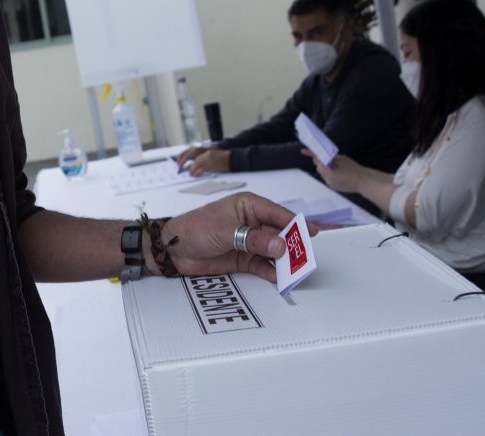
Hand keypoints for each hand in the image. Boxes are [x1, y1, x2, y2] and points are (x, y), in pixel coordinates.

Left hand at [159, 192, 295, 281]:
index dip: (296, 223)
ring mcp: (249, 242)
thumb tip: (281, 245)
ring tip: (297, 271)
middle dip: (293, 245)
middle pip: (280, 234)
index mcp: (248, 206)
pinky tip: (280, 278)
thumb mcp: (226, 231)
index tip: (312, 233)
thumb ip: (254, 239)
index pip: (278, 213)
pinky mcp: (244, 259)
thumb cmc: (195, 228)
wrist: (173, 249)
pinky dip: (272, 272)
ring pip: (274, 251)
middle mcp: (252, 222)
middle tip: (306, 257)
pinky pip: (264, 265)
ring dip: (285, 261)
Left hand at [176, 146, 229, 174]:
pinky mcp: (212, 163)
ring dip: (191, 169)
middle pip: (190, 155)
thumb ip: (203, 158)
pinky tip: (195, 175)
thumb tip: (194, 164)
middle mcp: (205, 152)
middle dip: (183, 161)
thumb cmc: (223, 158)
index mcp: (205, 149)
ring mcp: (208, 157)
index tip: (180, 161)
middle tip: (180, 168)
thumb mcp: (211, 155)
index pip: (190, 151)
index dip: (183, 156)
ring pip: (195, 163)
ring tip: (189, 173)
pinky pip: (201, 168)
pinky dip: (197, 172)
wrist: (233, 158)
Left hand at [307, 149, 363, 193]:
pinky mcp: (336, 188)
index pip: (318, 163)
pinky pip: (330, 179)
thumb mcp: (342, 159)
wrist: (363, 181)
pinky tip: (339, 172)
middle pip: (320, 169)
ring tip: (336, 165)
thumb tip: (323, 157)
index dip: (314, 156)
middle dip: (321, 163)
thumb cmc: (353, 169)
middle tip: (326, 157)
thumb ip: (331, 158)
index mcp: (328, 172)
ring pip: (324, 175)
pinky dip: (331, 174)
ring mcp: (331, 185)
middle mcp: (328, 180)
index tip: (305, 151)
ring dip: (326, 169)